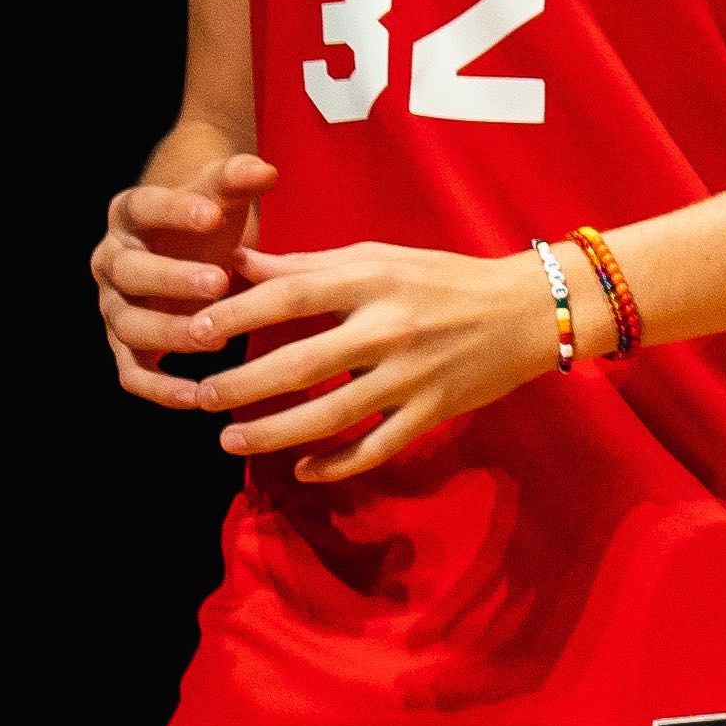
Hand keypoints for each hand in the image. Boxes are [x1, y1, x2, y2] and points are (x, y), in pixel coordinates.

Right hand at [95, 152, 280, 405]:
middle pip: (128, 270)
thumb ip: (237, 179)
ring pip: (128, 324)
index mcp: (130, 214)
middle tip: (218, 282)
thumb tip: (263, 169)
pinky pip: (132, 372)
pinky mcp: (127, 345)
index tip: (213, 214)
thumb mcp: (223, 196)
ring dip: (169, 332)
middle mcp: (112, 259)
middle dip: (171, 278)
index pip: (143, 207)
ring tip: (218, 335)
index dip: (174, 210)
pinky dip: (159, 388)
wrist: (193, 249)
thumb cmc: (209, 222)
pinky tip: (197, 396)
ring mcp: (115, 305)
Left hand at [190, 236, 573, 482]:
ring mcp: (413, 376)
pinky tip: (301, 469)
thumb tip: (238, 265)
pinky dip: (337, 463)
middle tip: (198, 397)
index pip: (291, 296)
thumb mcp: (380, 257)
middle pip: (301, 363)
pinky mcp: (434, 411)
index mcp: (373, 282)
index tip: (195, 330)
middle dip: (242, 385)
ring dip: (275, 432)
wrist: (530, 310)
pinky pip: (377, 446)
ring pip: (332, 414)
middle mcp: (390, 329)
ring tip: (229, 441)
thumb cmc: (445, 278)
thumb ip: (310, 266)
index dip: (239, 314)